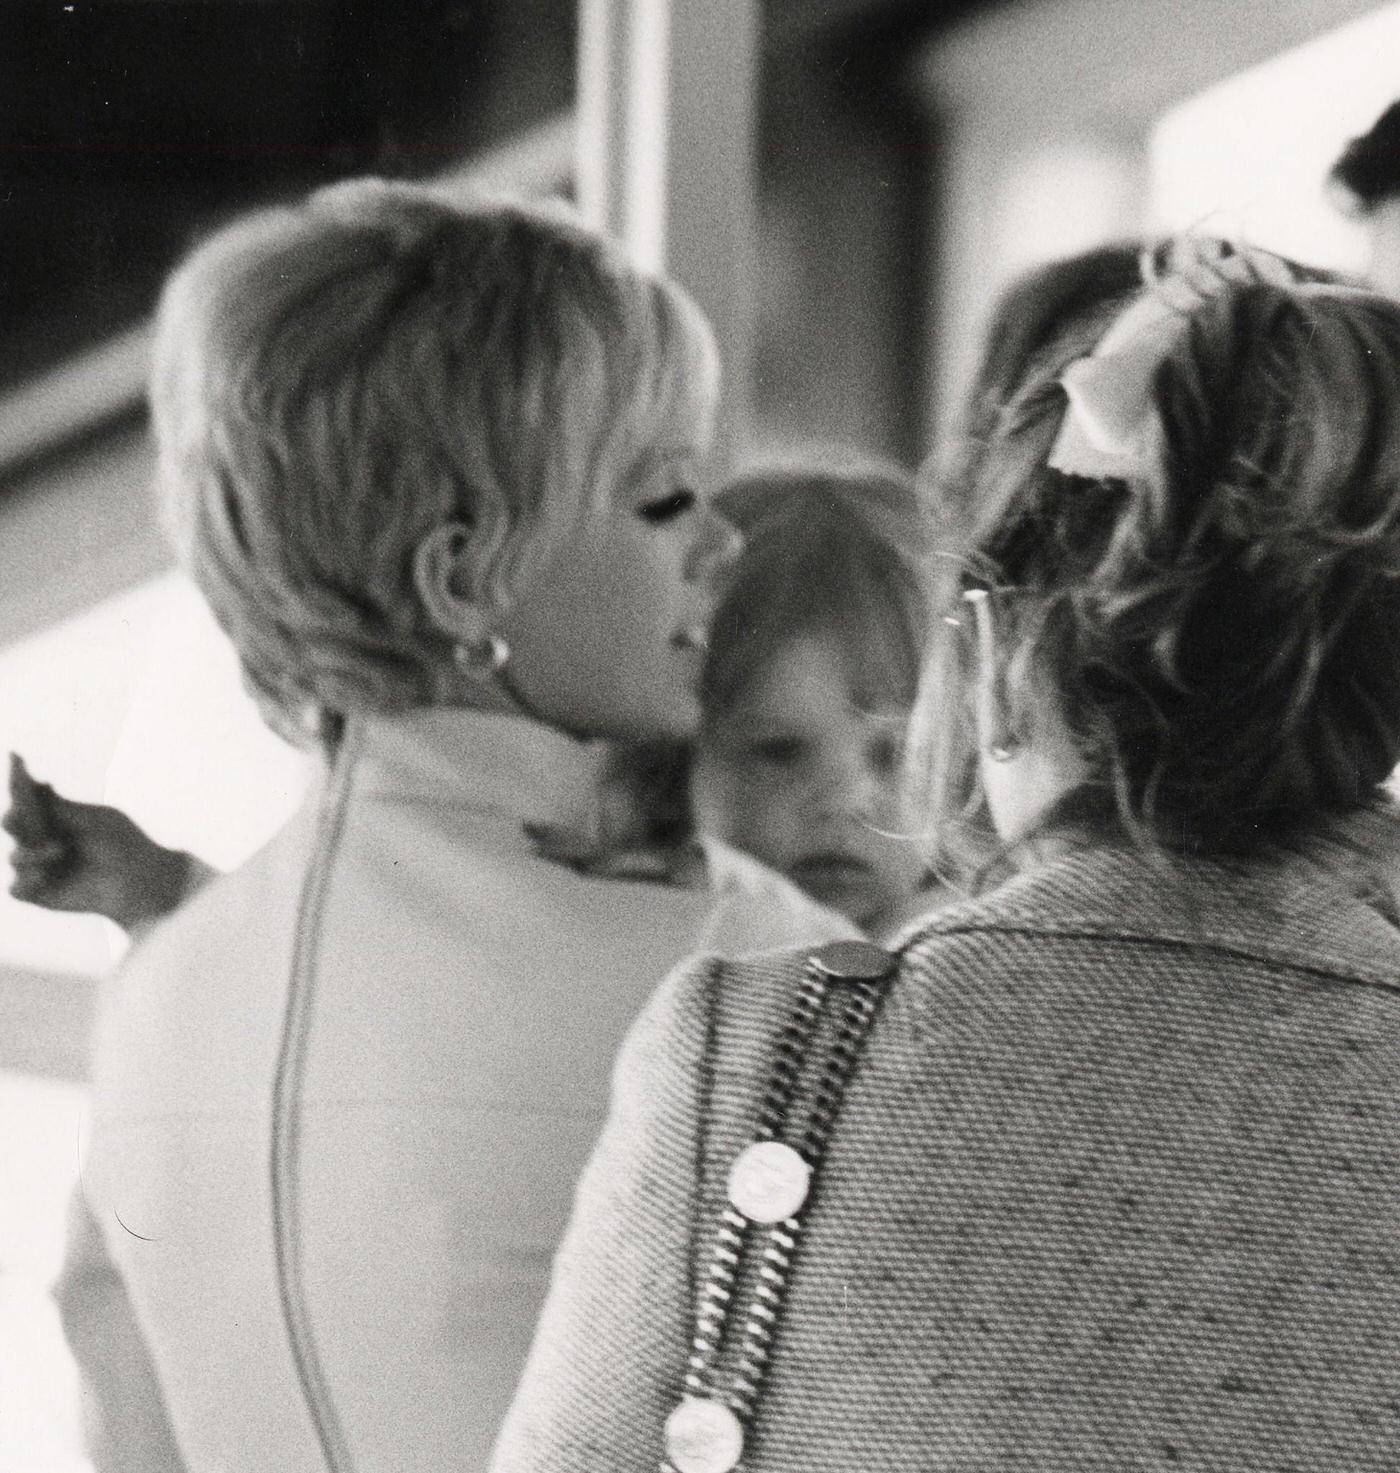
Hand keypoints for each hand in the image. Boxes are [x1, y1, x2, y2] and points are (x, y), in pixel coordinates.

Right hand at [4, 754, 198, 931]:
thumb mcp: (97, 820)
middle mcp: (42, 840)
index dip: (19, 778)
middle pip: (13, 823)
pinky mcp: (40, 893)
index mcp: (56, 816)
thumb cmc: (125, 844)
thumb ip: (64, 808)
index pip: (28, 796)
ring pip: (15, 857)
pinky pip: (17, 889)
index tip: (16, 757)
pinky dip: (25, 882)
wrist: (142, 881)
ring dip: (31, 853)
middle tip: (20, 814)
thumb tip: (39, 784)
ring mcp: (39, 867)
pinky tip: (41, 876)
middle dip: (14, 818)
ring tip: (57, 850)